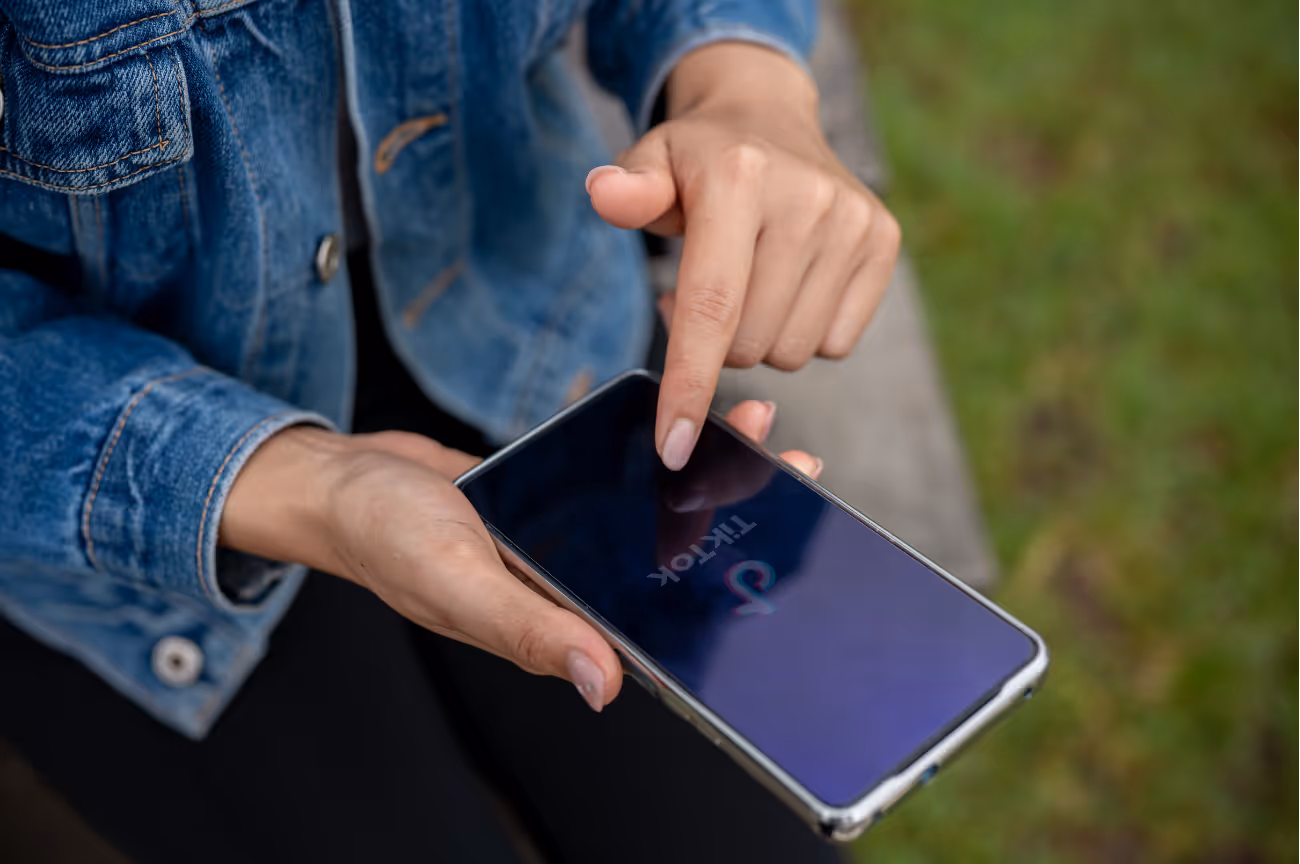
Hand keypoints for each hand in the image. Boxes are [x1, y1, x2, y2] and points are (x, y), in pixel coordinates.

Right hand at [219, 401, 819, 711]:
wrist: (339, 481)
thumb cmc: (386, 540)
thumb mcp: (456, 584)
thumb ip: (529, 632)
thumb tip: (607, 686)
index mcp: (560, 621)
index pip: (660, 620)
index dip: (725, 590)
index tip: (786, 540)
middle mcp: (572, 585)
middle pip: (671, 558)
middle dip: (735, 511)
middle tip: (795, 465)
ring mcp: (564, 540)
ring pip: (650, 512)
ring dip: (702, 472)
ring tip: (756, 427)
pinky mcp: (552, 498)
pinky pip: (614, 476)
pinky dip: (650, 450)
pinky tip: (684, 420)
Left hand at [586, 43, 901, 470]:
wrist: (768, 118)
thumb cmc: (698, 161)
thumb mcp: (652, 165)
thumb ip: (628, 192)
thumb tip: (604, 193)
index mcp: (738, 178)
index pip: (712, 306)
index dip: (690, 385)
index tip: (673, 447)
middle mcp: (805, 198)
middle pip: (749, 344)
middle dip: (717, 341)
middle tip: (707, 290)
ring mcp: (852, 221)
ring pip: (791, 353)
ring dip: (759, 338)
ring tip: (746, 282)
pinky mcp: (884, 241)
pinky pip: (835, 344)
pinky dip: (804, 332)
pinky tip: (790, 282)